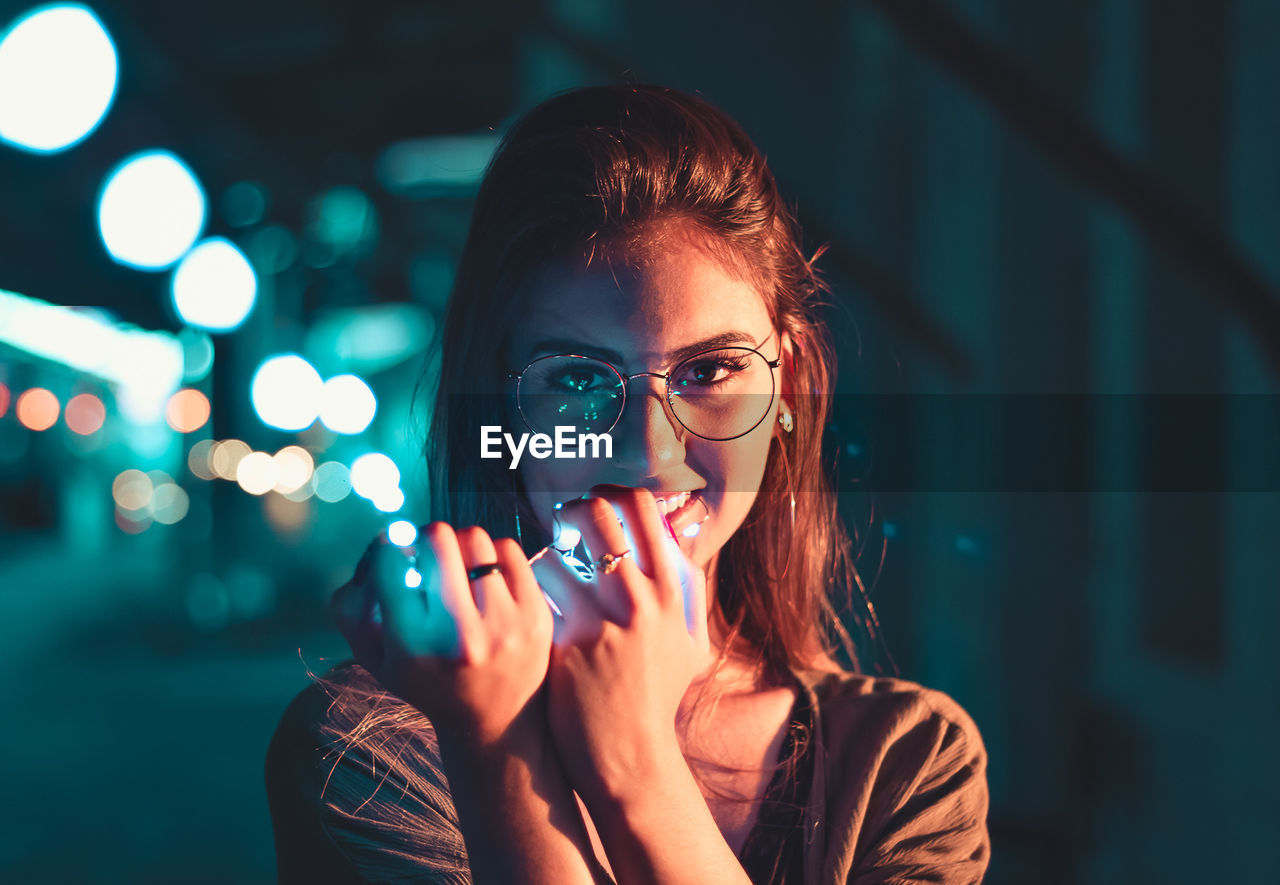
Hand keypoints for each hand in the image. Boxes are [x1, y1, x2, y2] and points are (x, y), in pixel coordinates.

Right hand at [331, 523, 554, 744]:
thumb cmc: (427, 682)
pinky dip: (493, 556)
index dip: (387, 551)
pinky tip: (487, 579)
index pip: (390, 561)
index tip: (396, 562)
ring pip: (475, 538)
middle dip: (426, 541)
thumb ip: (353, 607)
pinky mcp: (536, 613)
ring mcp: (505, 622)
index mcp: (413, 644)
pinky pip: (509, 549)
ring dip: (461, 547)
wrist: (493, 721)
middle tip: (428, 559)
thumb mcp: (374, 657)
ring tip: (459, 571)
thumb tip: (377, 549)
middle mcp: (460, 632)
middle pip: (437, 537)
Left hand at [531, 485, 709, 802]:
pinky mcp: (566, 646)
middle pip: (597, 514)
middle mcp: (640, 601)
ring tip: (547, 575)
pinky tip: (531, 608)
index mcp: (671, 593)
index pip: (641, 506)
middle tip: (564, 526)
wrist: (630, 756)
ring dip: (545, 558)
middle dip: (573, 512)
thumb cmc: (657, 696)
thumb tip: (676, 540)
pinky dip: (530, 593)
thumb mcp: (690, 643)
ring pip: (554, 552)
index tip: (598, 506)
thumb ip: (688, 591)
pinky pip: (536, 594)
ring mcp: (602, 624)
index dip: (613, 495)